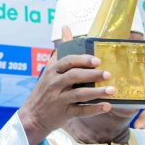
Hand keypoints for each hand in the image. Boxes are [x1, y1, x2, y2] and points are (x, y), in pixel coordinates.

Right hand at [18, 29, 114, 144]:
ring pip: (79, 94)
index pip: (67, 61)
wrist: (32, 116)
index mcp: (52, 71)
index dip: (83, 60)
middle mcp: (54, 84)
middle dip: (92, 75)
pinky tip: (107, 106)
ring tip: (112, 90)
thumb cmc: (45, 90)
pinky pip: (81, 111)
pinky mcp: (63, 113)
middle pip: (74, 76)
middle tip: (108, 74)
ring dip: (97, 92)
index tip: (98, 60)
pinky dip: (94, 109)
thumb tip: (66, 28)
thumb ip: (60, 50)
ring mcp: (59, 99)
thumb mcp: (49, 69)